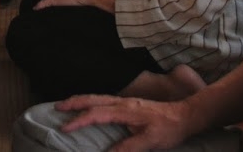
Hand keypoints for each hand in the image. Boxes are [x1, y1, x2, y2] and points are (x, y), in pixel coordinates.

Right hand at [56, 94, 194, 151]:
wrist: (186, 116)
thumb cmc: (169, 129)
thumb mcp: (150, 142)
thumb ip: (129, 148)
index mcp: (125, 110)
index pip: (96, 114)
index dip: (79, 120)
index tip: (64, 127)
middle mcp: (123, 102)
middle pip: (93, 99)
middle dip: (73, 102)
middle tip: (56, 106)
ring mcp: (126, 101)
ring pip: (98, 96)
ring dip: (80, 99)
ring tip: (66, 104)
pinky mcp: (129, 103)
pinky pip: (104, 99)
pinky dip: (90, 100)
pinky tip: (89, 106)